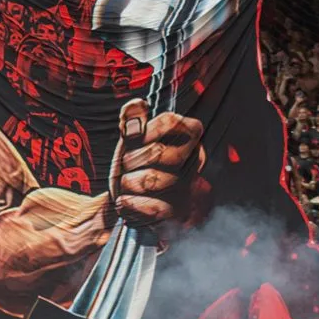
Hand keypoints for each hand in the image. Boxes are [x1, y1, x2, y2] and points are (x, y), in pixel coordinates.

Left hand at [107, 97, 208, 237]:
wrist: (124, 199)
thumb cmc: (133, 164)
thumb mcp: (129, 139)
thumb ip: (132, 119)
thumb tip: (137, 104)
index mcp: (188, 137)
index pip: (172, 121)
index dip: (147, 128)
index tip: (132, 136)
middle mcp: (194, 161)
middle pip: (159, 152)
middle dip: (131, 159)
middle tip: (127, 165)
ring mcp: (187, 189)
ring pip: (152, 180)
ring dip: (128, 182)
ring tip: (128, 184)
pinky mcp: (178, 214)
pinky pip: (151, 207)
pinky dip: (130, 204)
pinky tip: (126, 201)